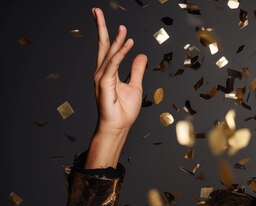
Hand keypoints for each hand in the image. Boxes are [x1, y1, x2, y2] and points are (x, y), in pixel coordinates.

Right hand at [92, 7, 146, 135]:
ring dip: (116, 40)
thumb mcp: (136, 86)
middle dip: (100, 27)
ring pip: (109, 54)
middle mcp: (102, 72)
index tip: (107, 19)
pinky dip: (121, 53)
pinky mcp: (104, 83)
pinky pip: (114, 64)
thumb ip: (137, 70)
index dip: (106, 33)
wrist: (119, 126)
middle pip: (101, 45)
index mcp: (108, 72)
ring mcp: (101, 77)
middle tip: (96, 10)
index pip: (106, 48)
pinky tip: (128, 44)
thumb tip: (141, 55)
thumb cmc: (125, 110)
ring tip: (123, 28)